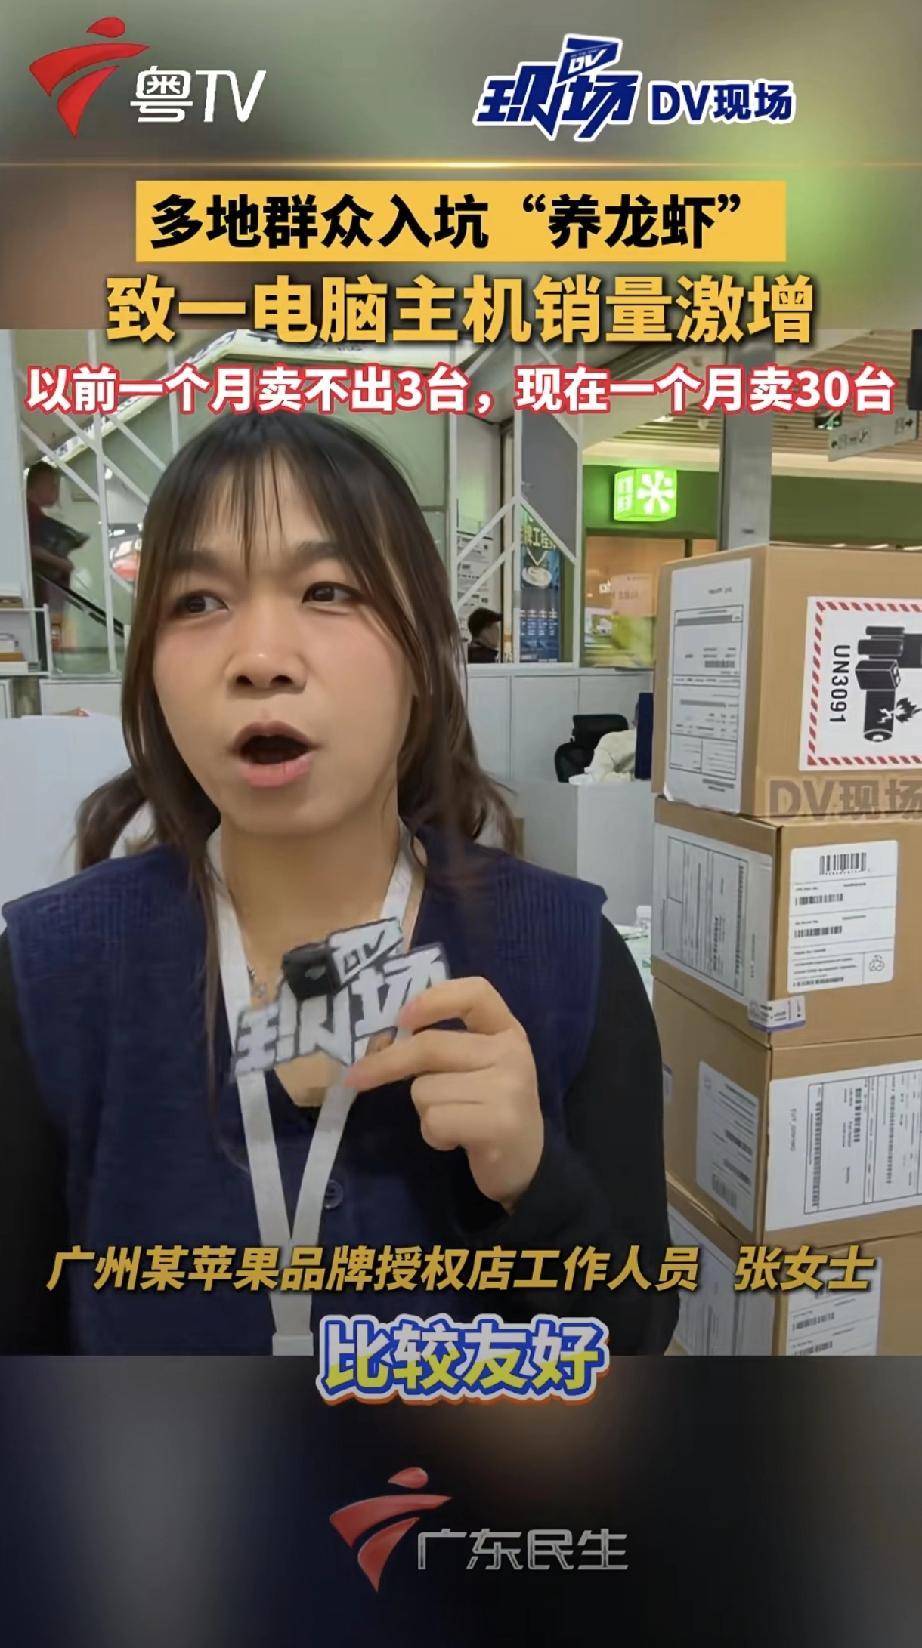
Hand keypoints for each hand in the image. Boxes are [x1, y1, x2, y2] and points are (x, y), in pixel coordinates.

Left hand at [345, 977, 543, 1212]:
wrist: (527, 1164)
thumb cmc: (488, 1108)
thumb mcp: (476, 1066)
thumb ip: (442, 1046)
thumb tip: (378, 1041)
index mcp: (506, 1030)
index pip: (476, 992)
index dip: (434, 998)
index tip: (401, 1017)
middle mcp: (512, 1052)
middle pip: (430, 1046)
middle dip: (385, 1064)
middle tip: (354, 1077)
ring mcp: (509, 1087)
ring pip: (425, 1089)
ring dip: (424, 1111)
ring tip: (452, 1120)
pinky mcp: (500, 1123)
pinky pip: (435, 1120)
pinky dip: (434, 1135)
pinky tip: (456, 1140)